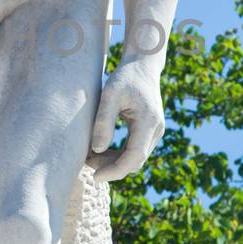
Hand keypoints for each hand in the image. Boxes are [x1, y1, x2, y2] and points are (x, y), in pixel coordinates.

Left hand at [88, 62, 164, 182]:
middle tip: (86, 162)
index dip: (115, 171)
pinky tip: (100, 150)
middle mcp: (156, 130)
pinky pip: (135, 150)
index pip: (134, 157)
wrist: (142, 65)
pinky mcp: (150, 131)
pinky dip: (118, 155)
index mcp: (149, 122)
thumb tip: (97, 150)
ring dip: (114, 162)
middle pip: (135, 161)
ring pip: (135, 158)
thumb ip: (104, 122)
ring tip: (90, 156)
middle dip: (111, 167)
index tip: (94, 178)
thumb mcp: (110, 95)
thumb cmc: (125, 77)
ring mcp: (155, 131)